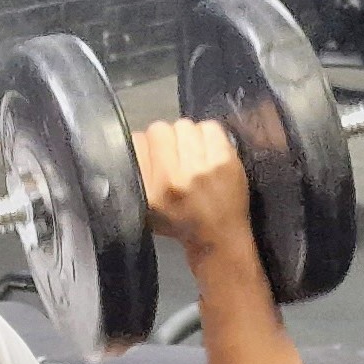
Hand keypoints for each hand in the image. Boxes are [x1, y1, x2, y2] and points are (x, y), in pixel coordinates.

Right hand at [134, 118, 253, 261]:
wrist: (218, 238)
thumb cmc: (181, 223)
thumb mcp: (147, 207)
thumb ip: (138, 173)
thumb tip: (139, 140)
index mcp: (150, 190)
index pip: (137, 142)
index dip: (147, 144)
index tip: (155, 152)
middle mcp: (173, 179)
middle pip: (160, 129)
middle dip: (167, 139)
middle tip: (176, 152)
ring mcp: (200, 169)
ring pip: (184, 125)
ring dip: (188, 136)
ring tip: (193, 152)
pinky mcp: (225, 161)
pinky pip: (210, 127)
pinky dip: (208, 135)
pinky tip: (208, 150)